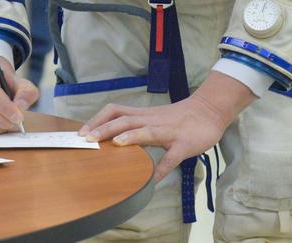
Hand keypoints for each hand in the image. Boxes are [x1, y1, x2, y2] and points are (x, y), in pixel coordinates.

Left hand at [78, 72, 254, 182]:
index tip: (81, 132)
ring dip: (131, 137)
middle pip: (125, 119)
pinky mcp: (184, 144)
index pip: (116, 111)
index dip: (98, 119)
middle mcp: (153, 121)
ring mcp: (169, 132)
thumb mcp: (155, 119)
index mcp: (144, 115)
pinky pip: (172, 158)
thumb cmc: (180, 117)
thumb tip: (113, 141)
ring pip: (147, 131)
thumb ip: (136, 127)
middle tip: (86, 139)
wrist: (210, 110)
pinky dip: (161, 169)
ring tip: (115, 145)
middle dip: (105, 128)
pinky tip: (152, 181)